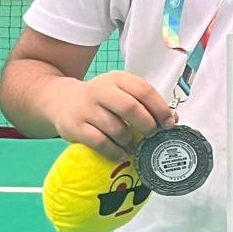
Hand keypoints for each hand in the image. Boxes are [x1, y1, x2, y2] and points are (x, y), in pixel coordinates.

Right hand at [46, 72, 177, 161]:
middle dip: (147, 125)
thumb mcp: (119, 92)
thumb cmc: (99, 99)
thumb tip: (172, 119)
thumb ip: (143, 103)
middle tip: (151, 135)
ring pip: (116, 129)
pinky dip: (115, 151)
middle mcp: (100, 90)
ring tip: (133, 145)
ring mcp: (86, 108)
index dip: (160, 108)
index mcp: (117, 78)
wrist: (60, 100)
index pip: (144, 90)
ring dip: (130, 141)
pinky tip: (120, 152)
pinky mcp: (75, 126)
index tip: (168, 123)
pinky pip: (101, 143)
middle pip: (131, 108)